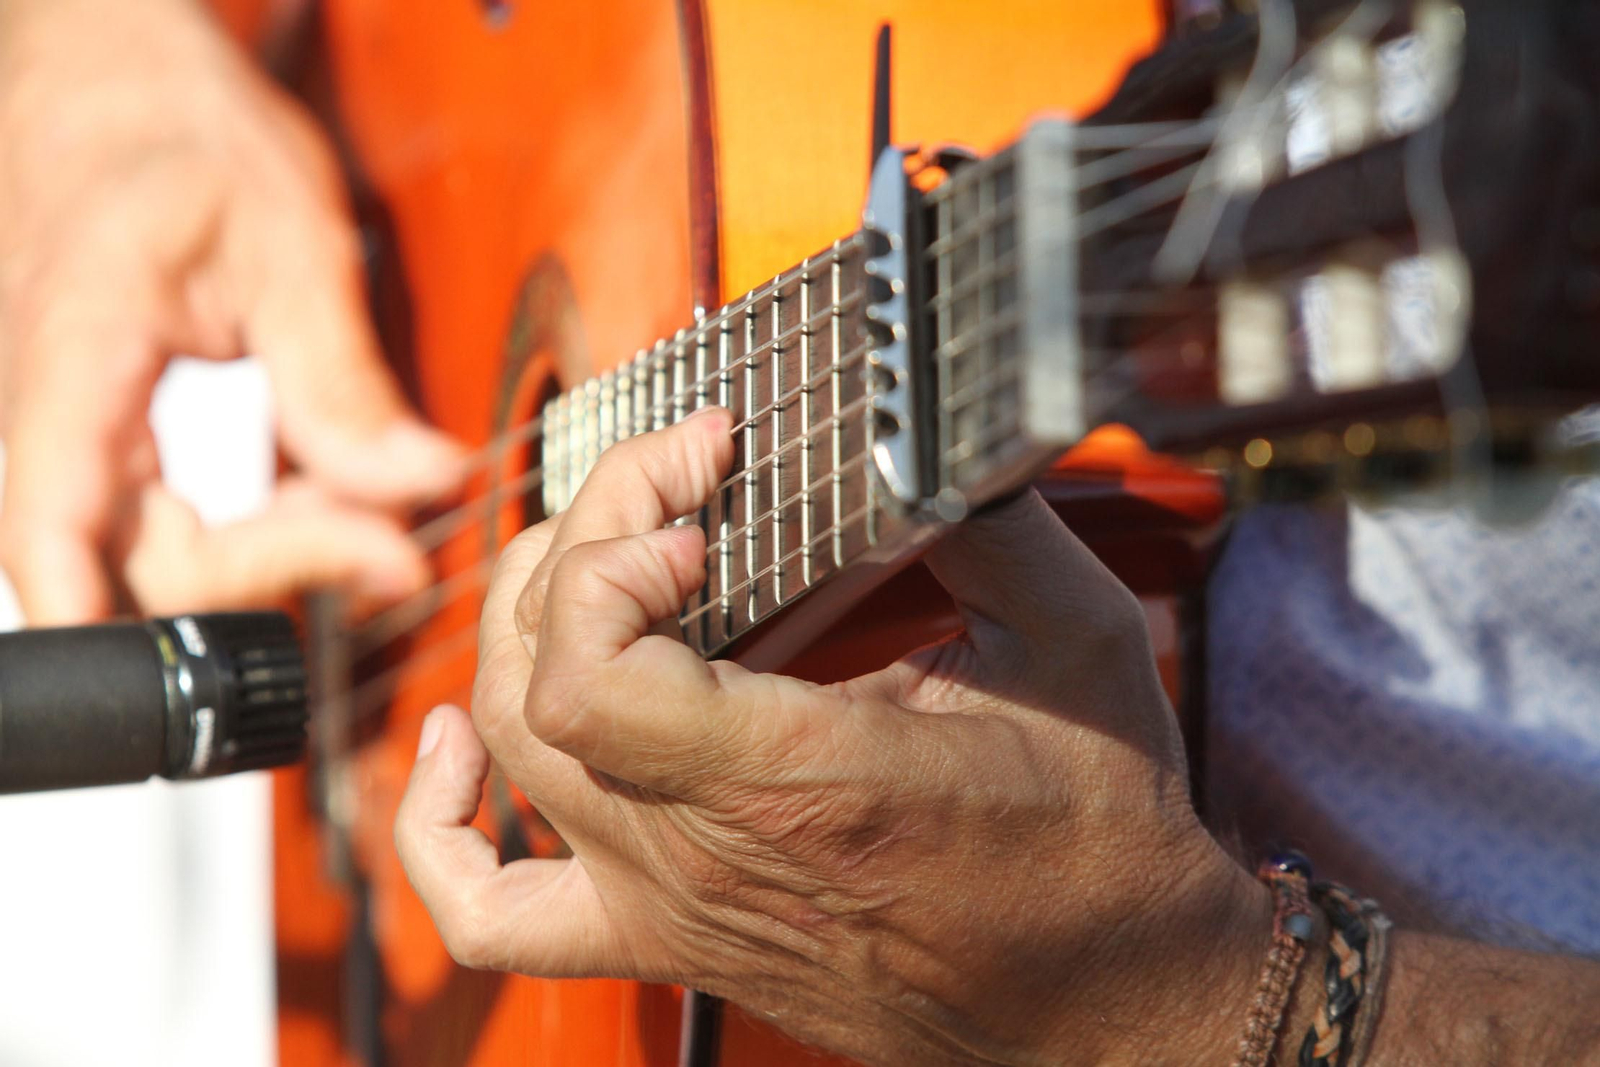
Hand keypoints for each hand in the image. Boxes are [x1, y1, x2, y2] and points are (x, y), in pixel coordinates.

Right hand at [0, 0, 461, 623]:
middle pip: (132, 559)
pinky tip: (321, 495)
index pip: (57, 519)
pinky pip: (162, 520)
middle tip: (390, 545)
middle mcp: (45, 404)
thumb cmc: (181, 133)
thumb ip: (343, 378)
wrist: (118, 86)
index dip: (99, 612)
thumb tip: (420, 485)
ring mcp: (65, 426)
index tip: (211, 665)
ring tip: (367, 515)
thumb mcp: (289, 237)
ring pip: (150, 552)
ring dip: (267, 553)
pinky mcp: (101, 436)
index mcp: (73, 347)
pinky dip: (250, 526)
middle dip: (271, 570)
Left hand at [397, 411, 1272, 1065]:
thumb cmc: (1095, 851)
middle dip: (593, 535)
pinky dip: (440, 820)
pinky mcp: (666, 939)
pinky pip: (491, 910)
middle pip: (541, 672)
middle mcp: (706, 853)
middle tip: (681, 482)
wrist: (1099, 1012)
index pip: (589, 668)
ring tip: (604, 556)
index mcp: (802, 779)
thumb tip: (913, 425)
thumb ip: (985, 521)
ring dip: (528, 624)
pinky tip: (463, 744)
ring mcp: (669, 906)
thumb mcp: (1076, 649)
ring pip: (506, 749)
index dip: (614, 547)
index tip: (705, 489)